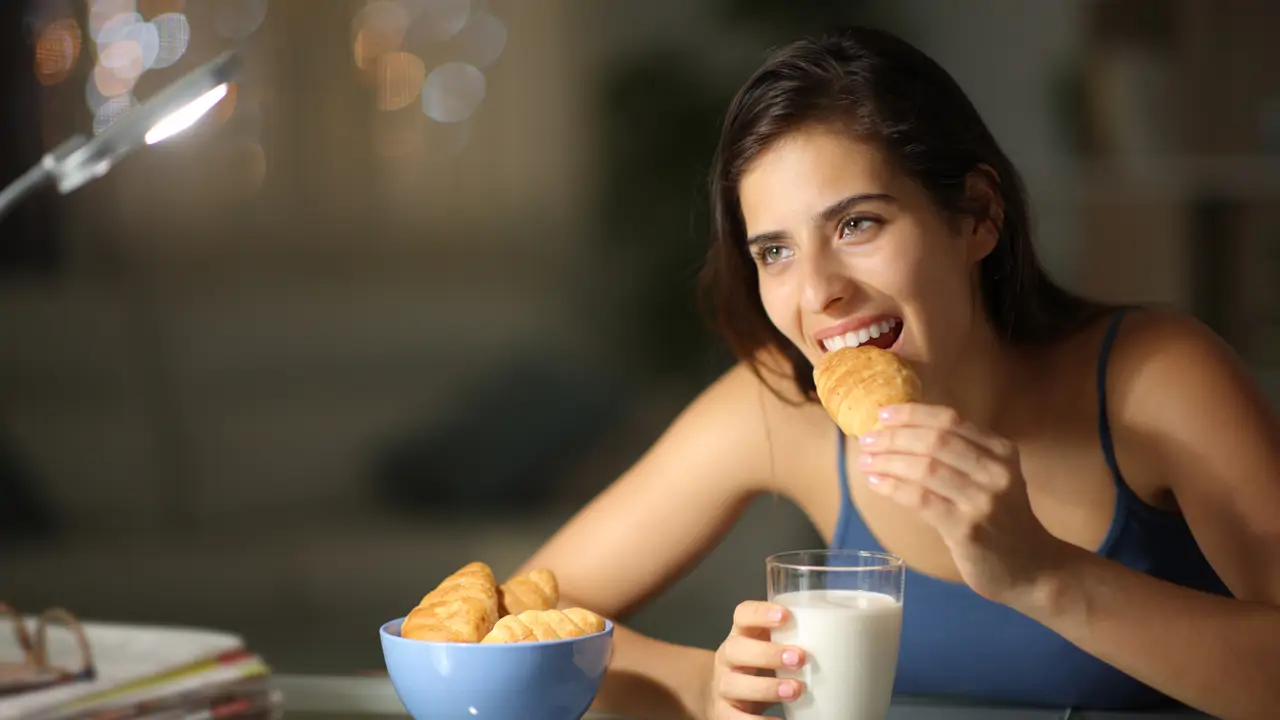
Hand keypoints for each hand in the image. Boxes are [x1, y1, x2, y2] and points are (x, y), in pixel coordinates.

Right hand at [705, 601, 805, 718]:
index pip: (743, 614)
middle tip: (800, 658)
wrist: (728, 695)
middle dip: (767, 653)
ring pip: (732, 684)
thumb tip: (855, 642)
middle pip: (736, 649)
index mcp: (743, 634)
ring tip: (795, 691)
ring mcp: (723, 685)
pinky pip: (734, 718)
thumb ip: (798, 640)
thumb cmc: (763, 667)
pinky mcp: (724, 712)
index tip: (786, 616)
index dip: (760, 613)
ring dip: (766, 688)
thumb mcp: (774, 648)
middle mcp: (728, 657)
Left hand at [856, 403, 1069, 605]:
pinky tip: (876, 483)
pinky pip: (921, 499)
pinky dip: (893, 487)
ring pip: (925, 467)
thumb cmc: (1001, 519)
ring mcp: (983, 500)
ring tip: (866, 461)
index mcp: (1002, 450)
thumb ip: (959, 455)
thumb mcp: (991, 478)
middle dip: (894, 436)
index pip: (951, 420)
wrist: (1031, 567)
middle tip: (867, 439)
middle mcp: (996, 470)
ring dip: (888, 461)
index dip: (912, 413)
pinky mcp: (966, 528)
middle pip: (935, 440)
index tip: (883, 414)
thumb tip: (899, 433)